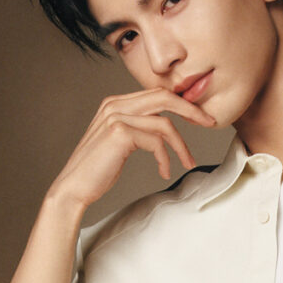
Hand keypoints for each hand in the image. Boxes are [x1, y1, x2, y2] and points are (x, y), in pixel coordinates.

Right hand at [46, 87, 217, 214]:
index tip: (198, 116)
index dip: (181, 103)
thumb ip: (137, 127)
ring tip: (188, 162)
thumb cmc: (97, 170)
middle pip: (164, 97)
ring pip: (164, 122)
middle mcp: (115, 104)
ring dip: (181, 144)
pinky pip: (156, 141)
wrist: (73, 188)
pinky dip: (165, 158)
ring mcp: (116, 116)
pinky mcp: (119, 133)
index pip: (156, 93)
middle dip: (191, 109)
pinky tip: (164, 171)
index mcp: (115, 103)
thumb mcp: (119, 142)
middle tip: (210, 122)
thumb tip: (165, 126)